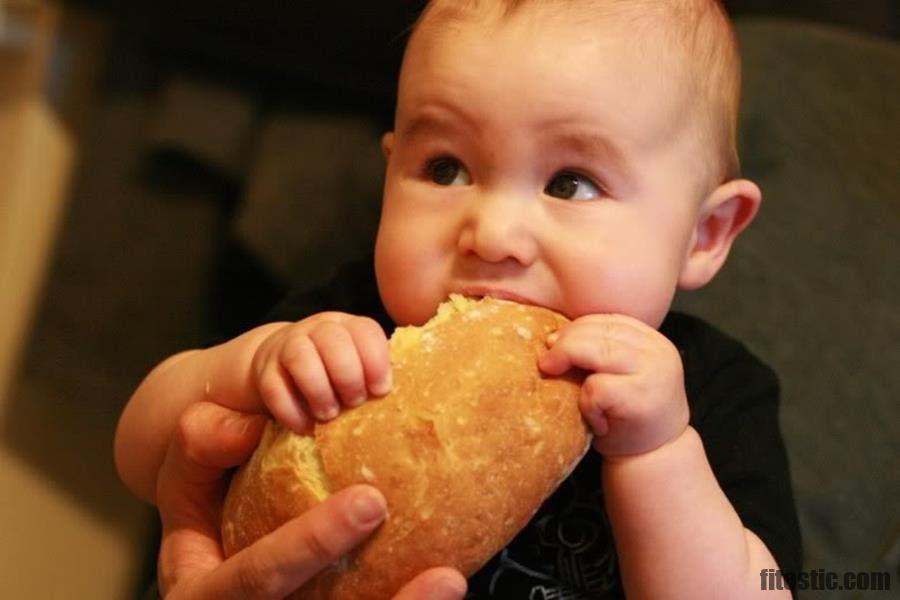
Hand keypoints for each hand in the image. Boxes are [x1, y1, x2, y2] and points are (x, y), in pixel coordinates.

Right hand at [156, 401, 465, 598]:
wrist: (214, 545)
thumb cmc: (202, 499)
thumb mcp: (185, 474)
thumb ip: (206, 445)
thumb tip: (249, 426)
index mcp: (201, 593)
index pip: (254, 578)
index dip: (308, 547)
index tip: (369, 501)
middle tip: (438, 566)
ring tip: (449, 581)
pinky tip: (442, 582)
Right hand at [251, 312, 392, 432]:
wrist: (282, 364)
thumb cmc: (333, 372)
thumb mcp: (357, 366)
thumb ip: (375, 376)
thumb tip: (407, 403)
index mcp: (348, 326)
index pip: (365, 331)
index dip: (376, 360)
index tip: (381, 390)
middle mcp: (318, 329)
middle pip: (333, 340)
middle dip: (348, 375)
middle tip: (354, 403)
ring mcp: (288, 346)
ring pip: (301, 357)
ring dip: (318, 389)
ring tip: (329, 415)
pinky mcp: (265, 369)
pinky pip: (274, 387)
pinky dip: (291, 410)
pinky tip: (305, 427)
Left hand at [538, 314, 688, 455]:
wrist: (655, 459)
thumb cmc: (626, 417)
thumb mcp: (617, 374)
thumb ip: (598, 351)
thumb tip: (549, 338)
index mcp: (651, 340)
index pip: (605, 320)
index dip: (574, 329)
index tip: (553, 346)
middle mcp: (658, 351)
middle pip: (596, 332)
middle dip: (564, 346)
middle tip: (548, 366)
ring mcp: (653, 372)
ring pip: (594, 352)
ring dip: (575, 371)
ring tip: (580, 398)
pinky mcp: (641, 397)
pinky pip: (596, 387)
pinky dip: (587, 404)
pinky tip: (597, 422)